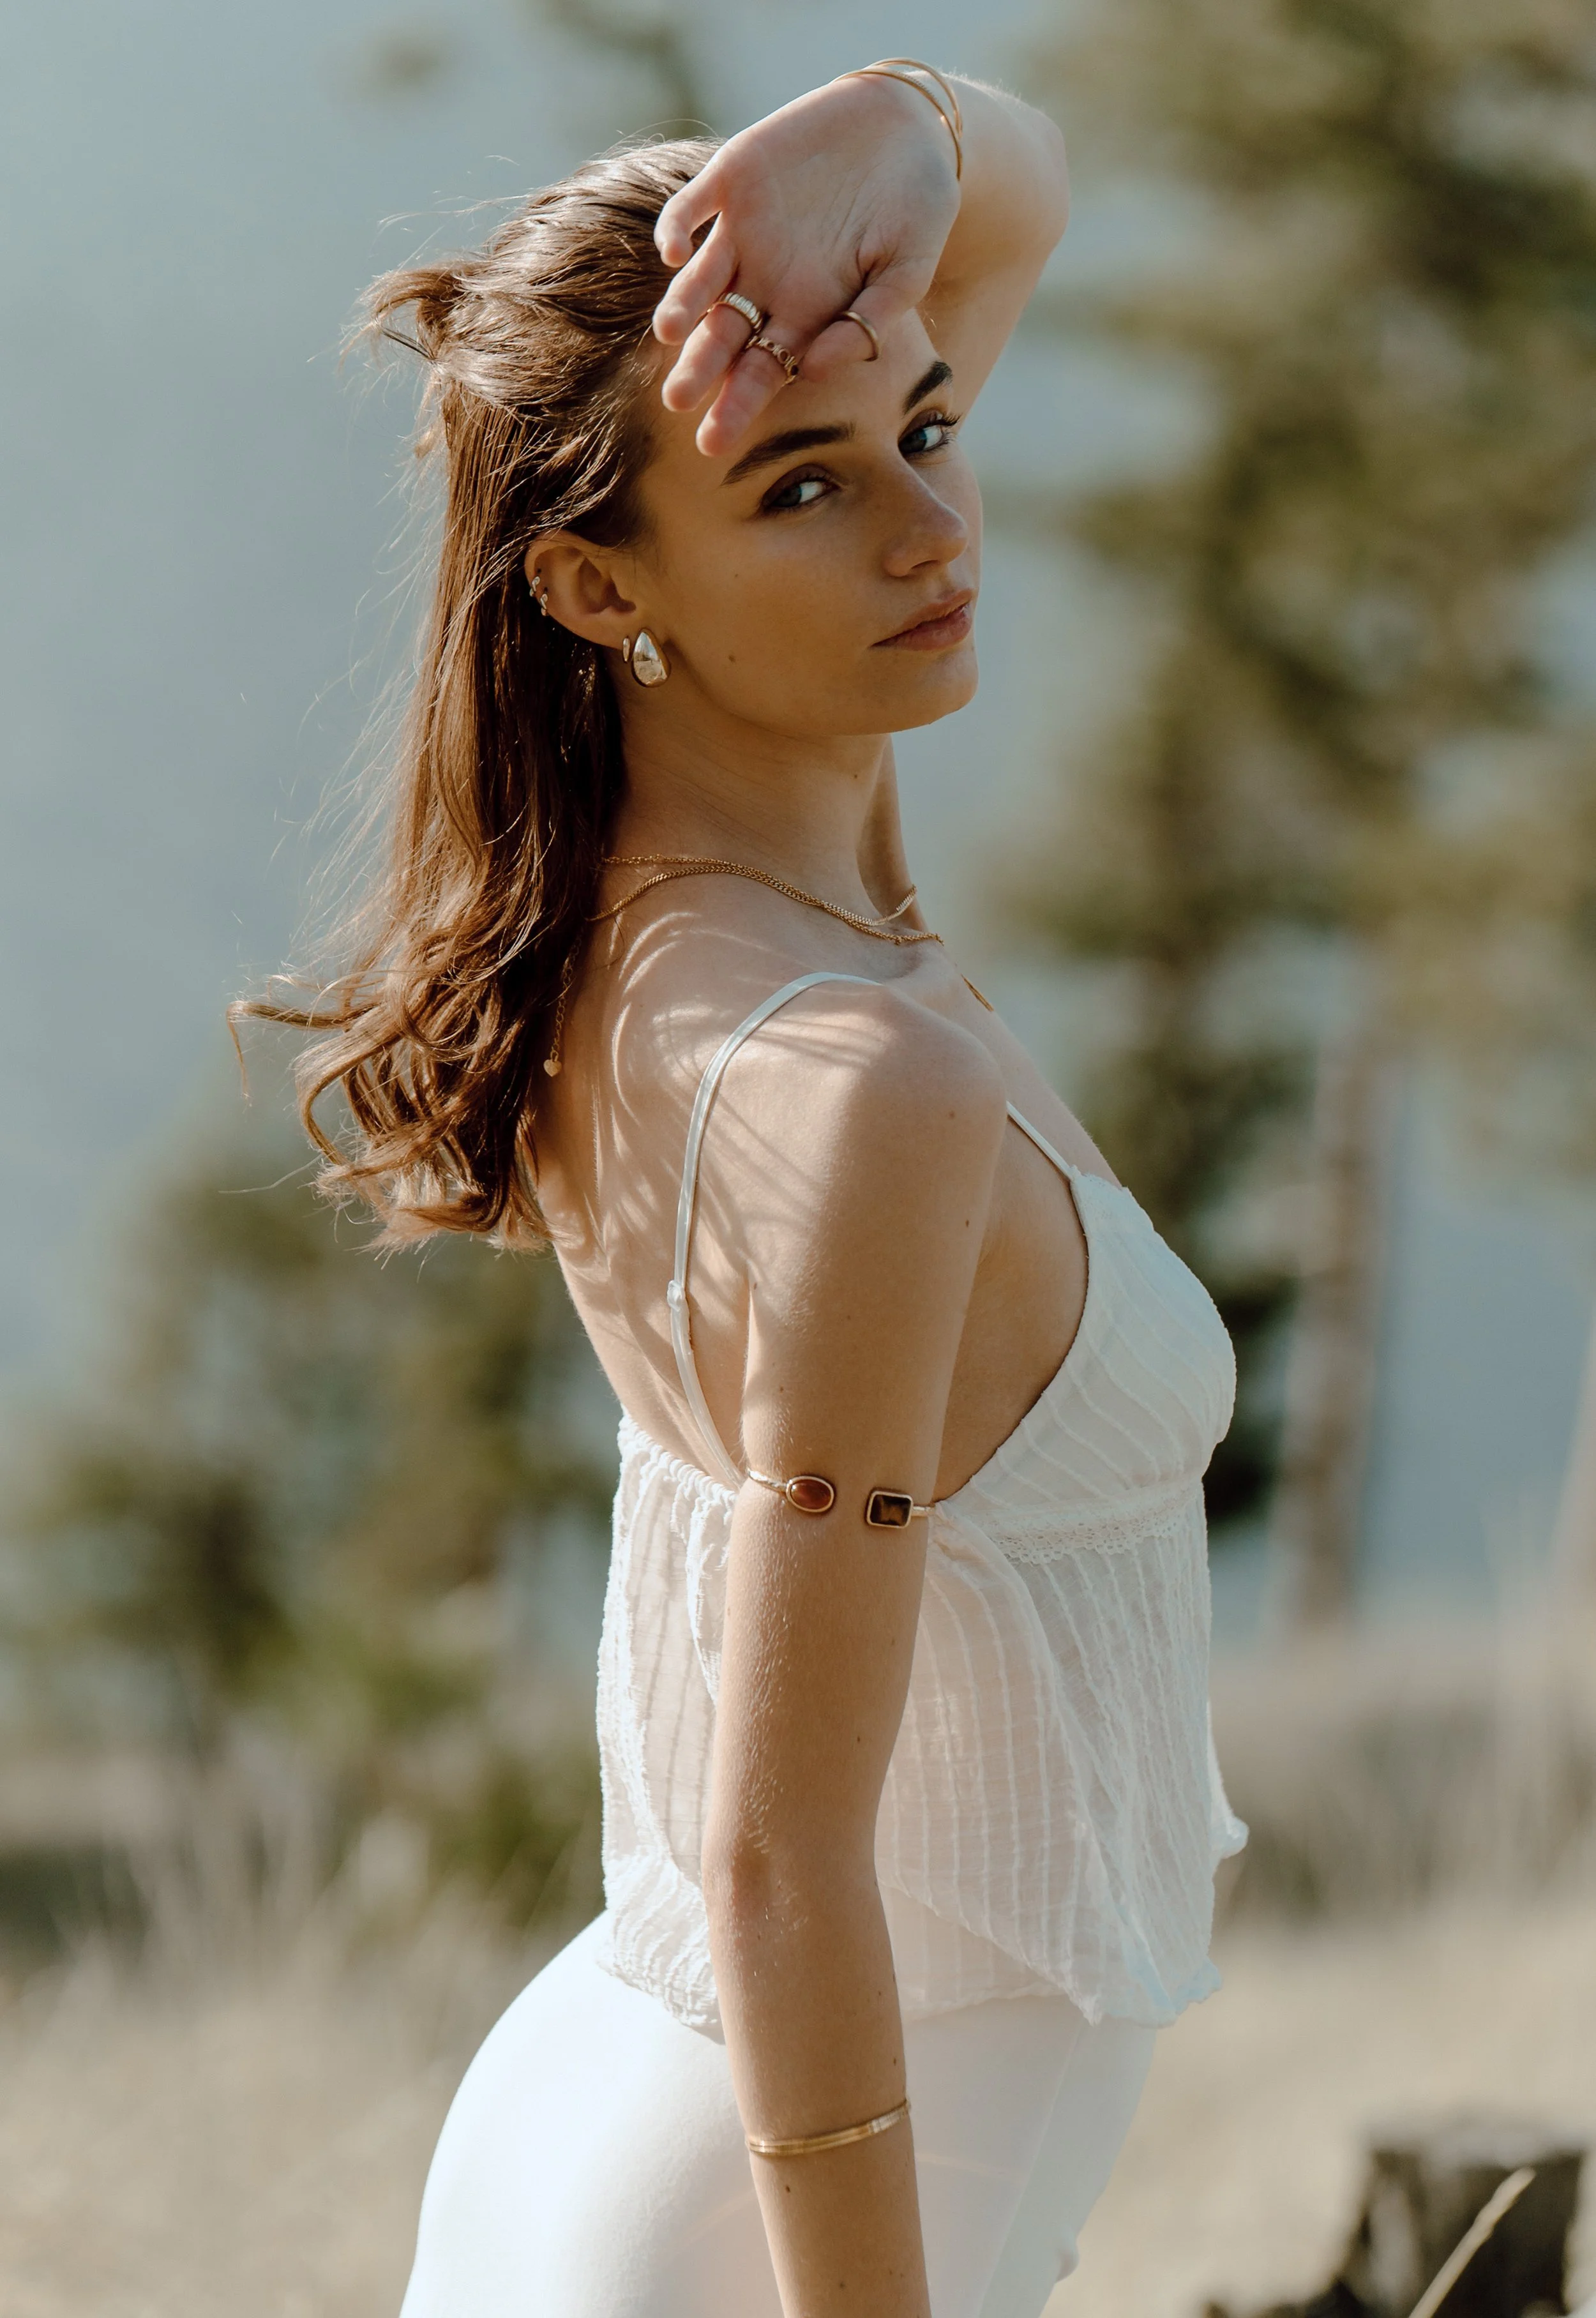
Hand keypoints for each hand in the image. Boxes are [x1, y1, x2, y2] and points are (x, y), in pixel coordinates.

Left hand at [651, 74, 961, 456]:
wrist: (907, 127)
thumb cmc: (917, 210)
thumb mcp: (909, 270)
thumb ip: (870, 321)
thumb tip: (812, 370)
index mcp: (804, 314)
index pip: (761, 371)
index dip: (736, 406)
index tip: (713, 443)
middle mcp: (765, 281)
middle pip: (720, 337)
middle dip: (698, 370)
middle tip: (677, 400)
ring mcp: (742, 231)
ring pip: (698, 281)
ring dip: (681, 307)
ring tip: (671, 333)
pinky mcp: (730, 178)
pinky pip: (691, 206)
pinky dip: (677, 228)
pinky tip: (673, 253)